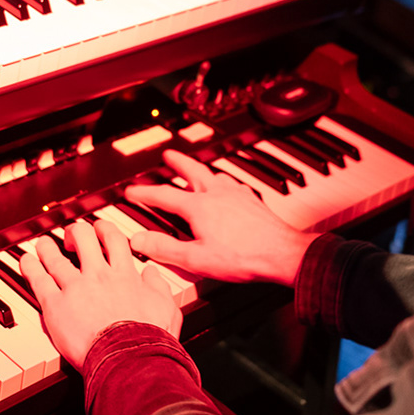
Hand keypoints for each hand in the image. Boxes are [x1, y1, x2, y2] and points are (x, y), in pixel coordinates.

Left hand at [23, 220, 179, 371]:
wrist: (130, 358)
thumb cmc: (149, 340)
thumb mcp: (167, 308)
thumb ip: (158, 286)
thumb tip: (151, 273)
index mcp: (124, 274)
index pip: (112, 239)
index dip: (103, 229)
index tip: (98, 230)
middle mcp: (98, 275)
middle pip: (83, 237)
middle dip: (75, 233)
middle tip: (70, 238)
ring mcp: (75, 288)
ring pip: (56, 257)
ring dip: (47, 247)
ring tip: (43, 244)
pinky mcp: (56, 305)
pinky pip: (39, 280)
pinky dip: (30, 267)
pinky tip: (27, 261)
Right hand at [126, 150, 318, 286]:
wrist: (281, 254)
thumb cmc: (242, 257)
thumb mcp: (196, 259)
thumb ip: (165, 249)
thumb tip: (139, 241)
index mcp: (199, 207)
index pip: (164, 195)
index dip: (144, 193)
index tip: (131, 191)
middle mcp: (217, 194)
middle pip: (192, 171)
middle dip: (177, 163)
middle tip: (168, 155)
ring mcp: (237, 195)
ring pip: (214, 175)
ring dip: (201, 170)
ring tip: (197, 171)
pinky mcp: (252, 201)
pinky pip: (233, 184)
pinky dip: (224, 182)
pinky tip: (228, 189)